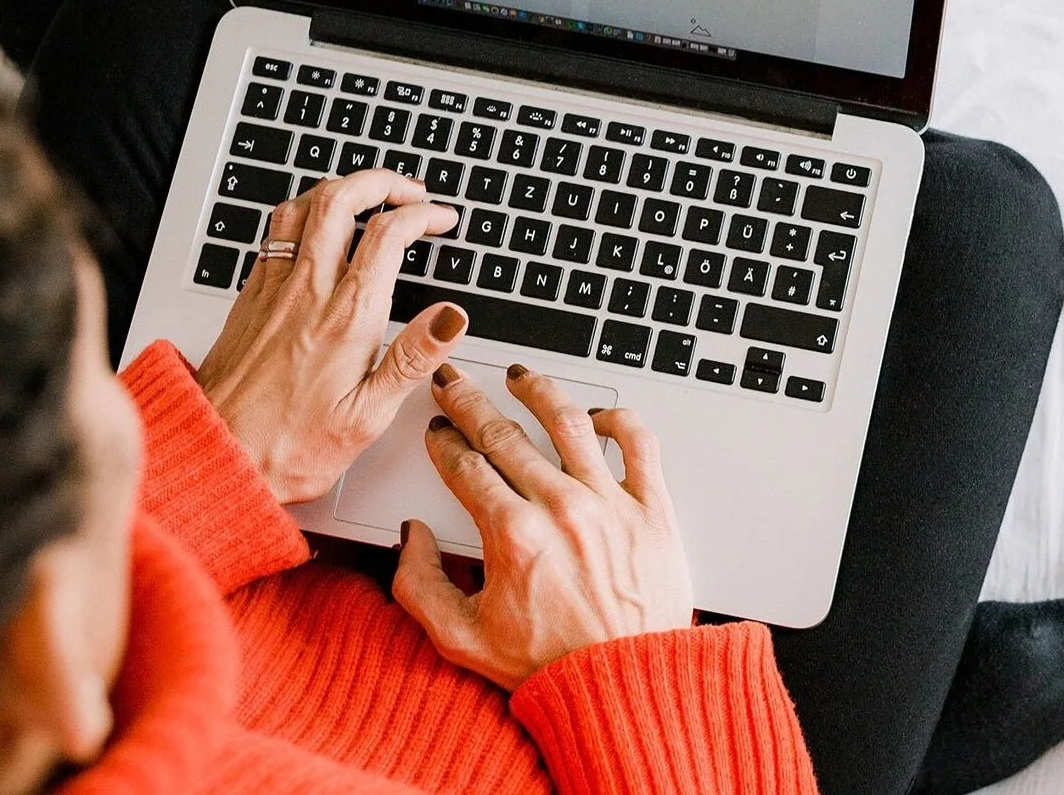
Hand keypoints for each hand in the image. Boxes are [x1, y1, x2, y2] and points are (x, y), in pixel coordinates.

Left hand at [195, 169, 465, 503]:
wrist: (212, 455)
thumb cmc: (286, 447)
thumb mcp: (367, 416)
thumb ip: (412, 358)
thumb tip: (451, 317)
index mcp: (347, 318)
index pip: (389, 235)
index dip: (423, 215)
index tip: (441, 219)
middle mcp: (307, 293)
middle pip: (342, 199)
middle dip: (383, 182)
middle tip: (410, 191)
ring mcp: (273, 289)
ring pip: (303, 205)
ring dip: (341, 188)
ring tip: (367, 195)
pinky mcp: (249, 297)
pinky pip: (276, 232)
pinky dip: (305, 212)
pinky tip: (317, 229)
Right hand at [392, 364, 693, 689]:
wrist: (625, 687)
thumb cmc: (552, 666)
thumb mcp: (461, 639)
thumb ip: (419, 585)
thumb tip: (411, 537)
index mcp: (513, 536)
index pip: (465, 466)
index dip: (444, 443)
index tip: (437, 433)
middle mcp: (560, 509)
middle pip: (505, 434)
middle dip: (471, 402)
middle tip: (456, 383)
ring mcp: (610, 504)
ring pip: (569, 422)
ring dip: (539, 391)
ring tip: (521, 376)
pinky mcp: (652, 509)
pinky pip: (638, 444)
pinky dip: (618, 419)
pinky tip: (597, 415)